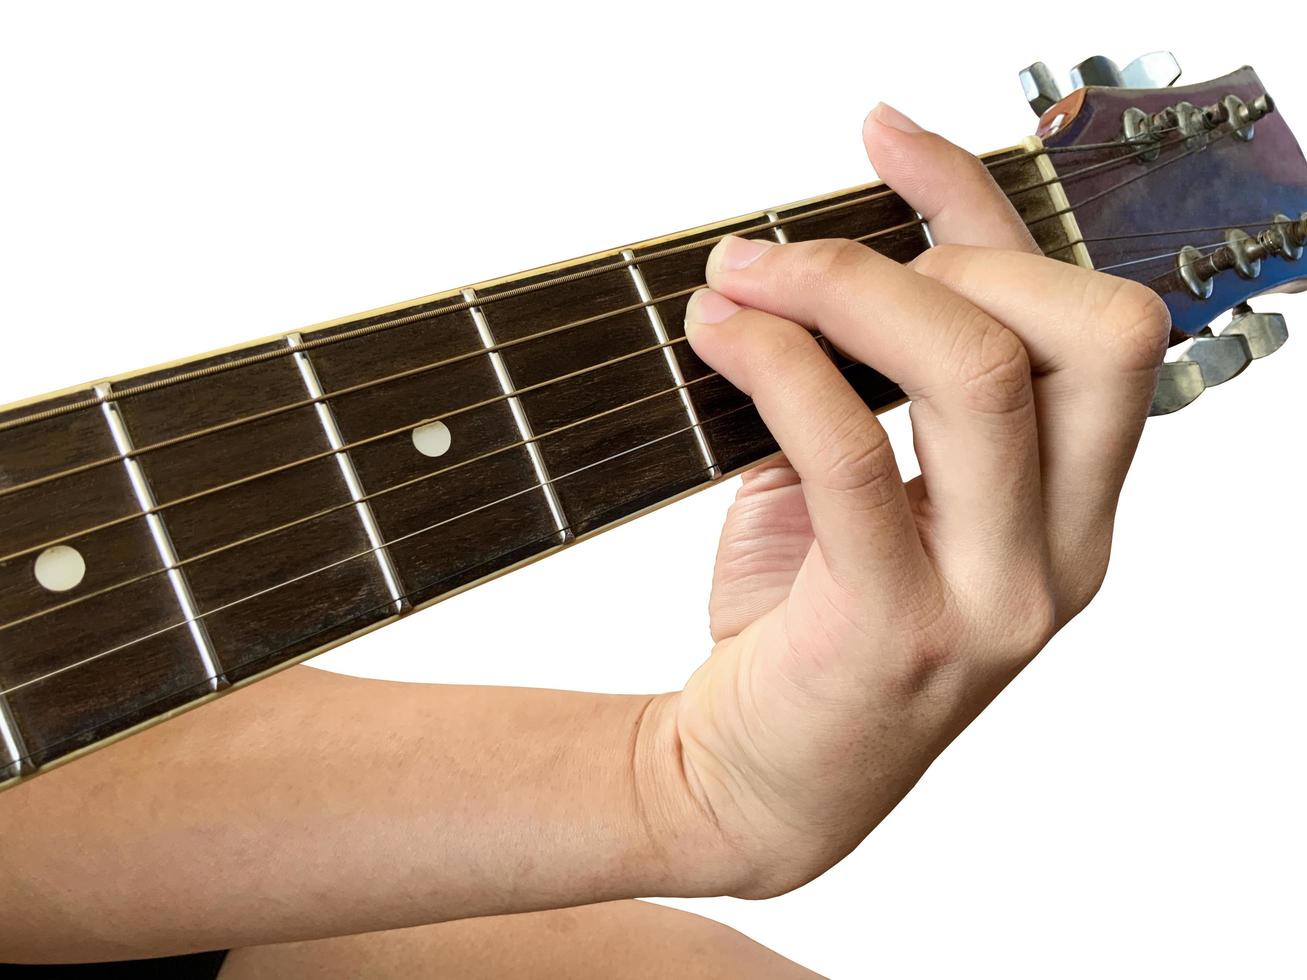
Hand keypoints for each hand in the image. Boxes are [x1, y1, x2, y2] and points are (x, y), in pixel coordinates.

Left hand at [637, 104, 1170, 896]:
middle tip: (796, 258)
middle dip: (936, 248)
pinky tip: (718, 334)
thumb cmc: (799, 632)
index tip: (886, 137)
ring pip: (982, 372)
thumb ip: (876, 389)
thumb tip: (828, 255)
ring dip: (847, 287)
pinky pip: (851, 449)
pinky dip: (780, 361)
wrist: (744, 783)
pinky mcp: (898, 626)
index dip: (986, 205)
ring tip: (741, 278)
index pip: (1084, 317)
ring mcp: (993, 596)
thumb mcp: (854, 490)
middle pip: (1086, 329)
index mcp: (1067, 509)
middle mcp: (1059, 550)